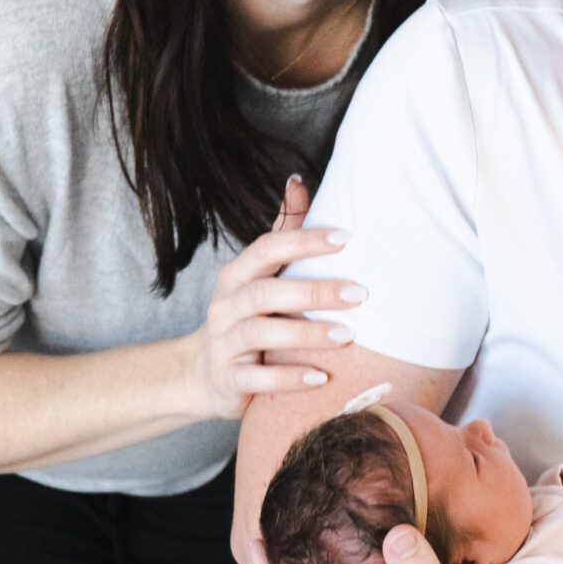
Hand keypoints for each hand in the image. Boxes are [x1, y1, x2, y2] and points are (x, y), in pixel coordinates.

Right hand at [186, 175, 362, 419]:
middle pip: (266, 292)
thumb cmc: (246, 316)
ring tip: (347, 336)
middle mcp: (226, 305)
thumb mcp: (258, 276)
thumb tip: (298, 183)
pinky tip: (322, 379)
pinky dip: (290, 379)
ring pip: (261, 334)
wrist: (202, 376)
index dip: (304, 242)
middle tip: (360, 293)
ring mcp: (224, 344)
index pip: (267, 249)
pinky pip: (257, 380)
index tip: (347, 239)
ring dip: (306, 333)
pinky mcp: (229, 380)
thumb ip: (282, 234)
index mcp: (237, 275)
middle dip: (314, 291)